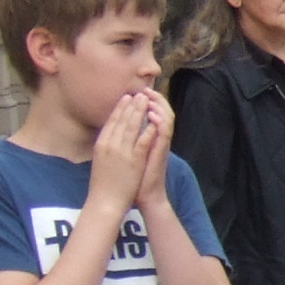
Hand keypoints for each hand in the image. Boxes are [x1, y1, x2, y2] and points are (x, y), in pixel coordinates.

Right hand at [87, 92, 155, 208]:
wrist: (105, 201)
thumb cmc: (103, 183)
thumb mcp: (102, 160)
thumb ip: (106, 147)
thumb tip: (110, 136)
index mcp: (101, 144)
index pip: (111, 121)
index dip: (120, 108)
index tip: (126, 98)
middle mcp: (109, 145)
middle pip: (121, 120)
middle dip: (131, 105)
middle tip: (139, 93)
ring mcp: (121, 152)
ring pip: (131, 127)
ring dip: (140, 112)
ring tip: (146, 100)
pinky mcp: (133, 161)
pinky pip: (142, 141)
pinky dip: (148, 129)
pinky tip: (153, 120)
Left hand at [132, 94, 177, 210]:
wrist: (144, 196)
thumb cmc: (134, 178)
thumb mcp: (129, 155)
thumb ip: (128, 141)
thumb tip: (117, 129)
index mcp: (148, 139)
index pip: (150, 114)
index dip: (144, 102)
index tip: (133, 92)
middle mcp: (157, 140)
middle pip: (161, 112)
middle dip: (153, 99)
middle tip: (144, 88)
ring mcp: (162, 145)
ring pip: (167, 119)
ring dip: (159, 107)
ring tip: (149, 97)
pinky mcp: (163, 152)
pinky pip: (165, 133)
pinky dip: (160, 122)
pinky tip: (152, 114)